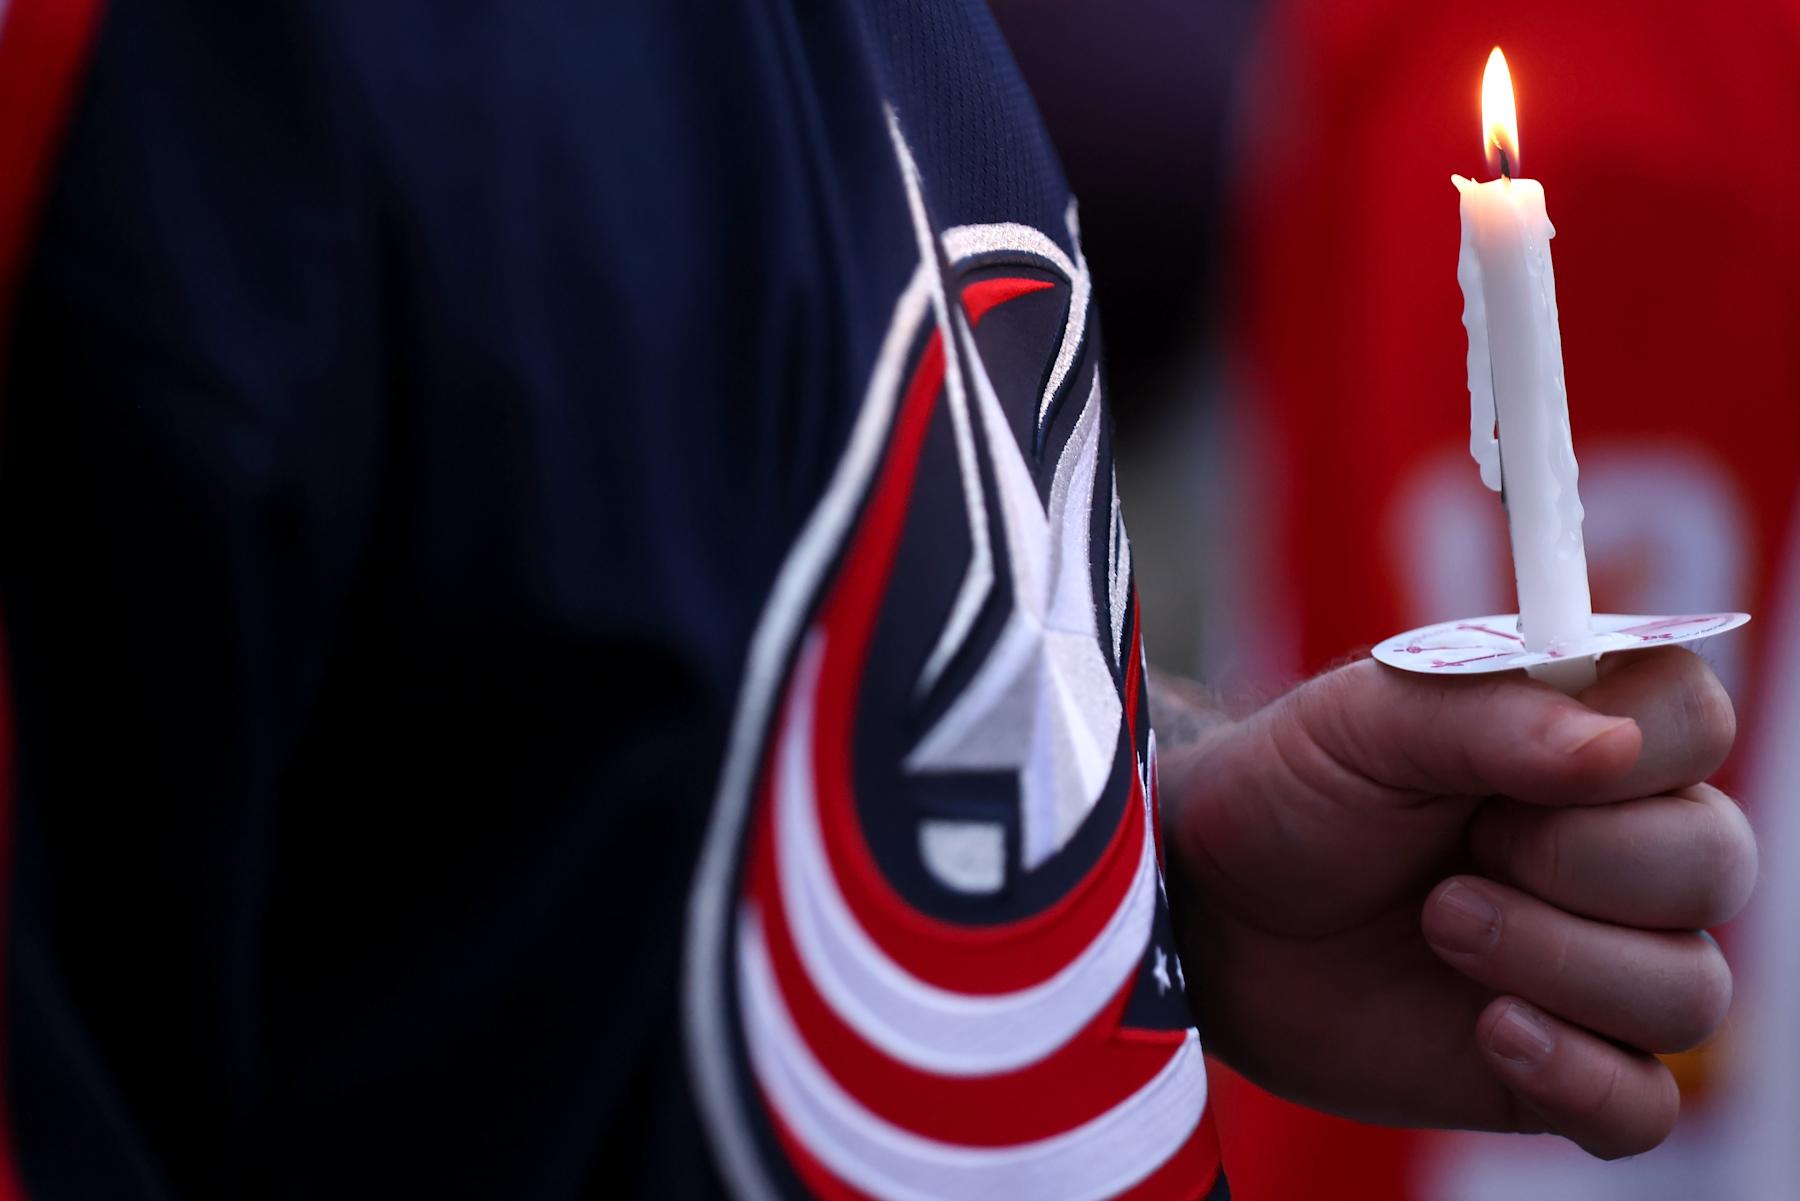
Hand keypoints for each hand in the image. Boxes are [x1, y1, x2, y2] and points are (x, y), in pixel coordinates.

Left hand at [1156, 647, 1754, 1158]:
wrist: (1212, 911)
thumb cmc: (1290, 794)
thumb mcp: (1360, 722)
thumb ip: (1485, 714)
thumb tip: (1616, 747)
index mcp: (1580, 738)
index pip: (1696, 722)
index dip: (1635, 745)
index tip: (1524, 769)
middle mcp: (1613, 850)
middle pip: (1713, 862)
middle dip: (1582, 864)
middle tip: (1462, 858)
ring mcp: (1594, 964)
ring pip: (1689, 989)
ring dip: (1561, 962)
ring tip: (1440, 925)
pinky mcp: (1559, 1067)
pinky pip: (1644, 1105)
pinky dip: (1581, 1076)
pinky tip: (1492, 1032)